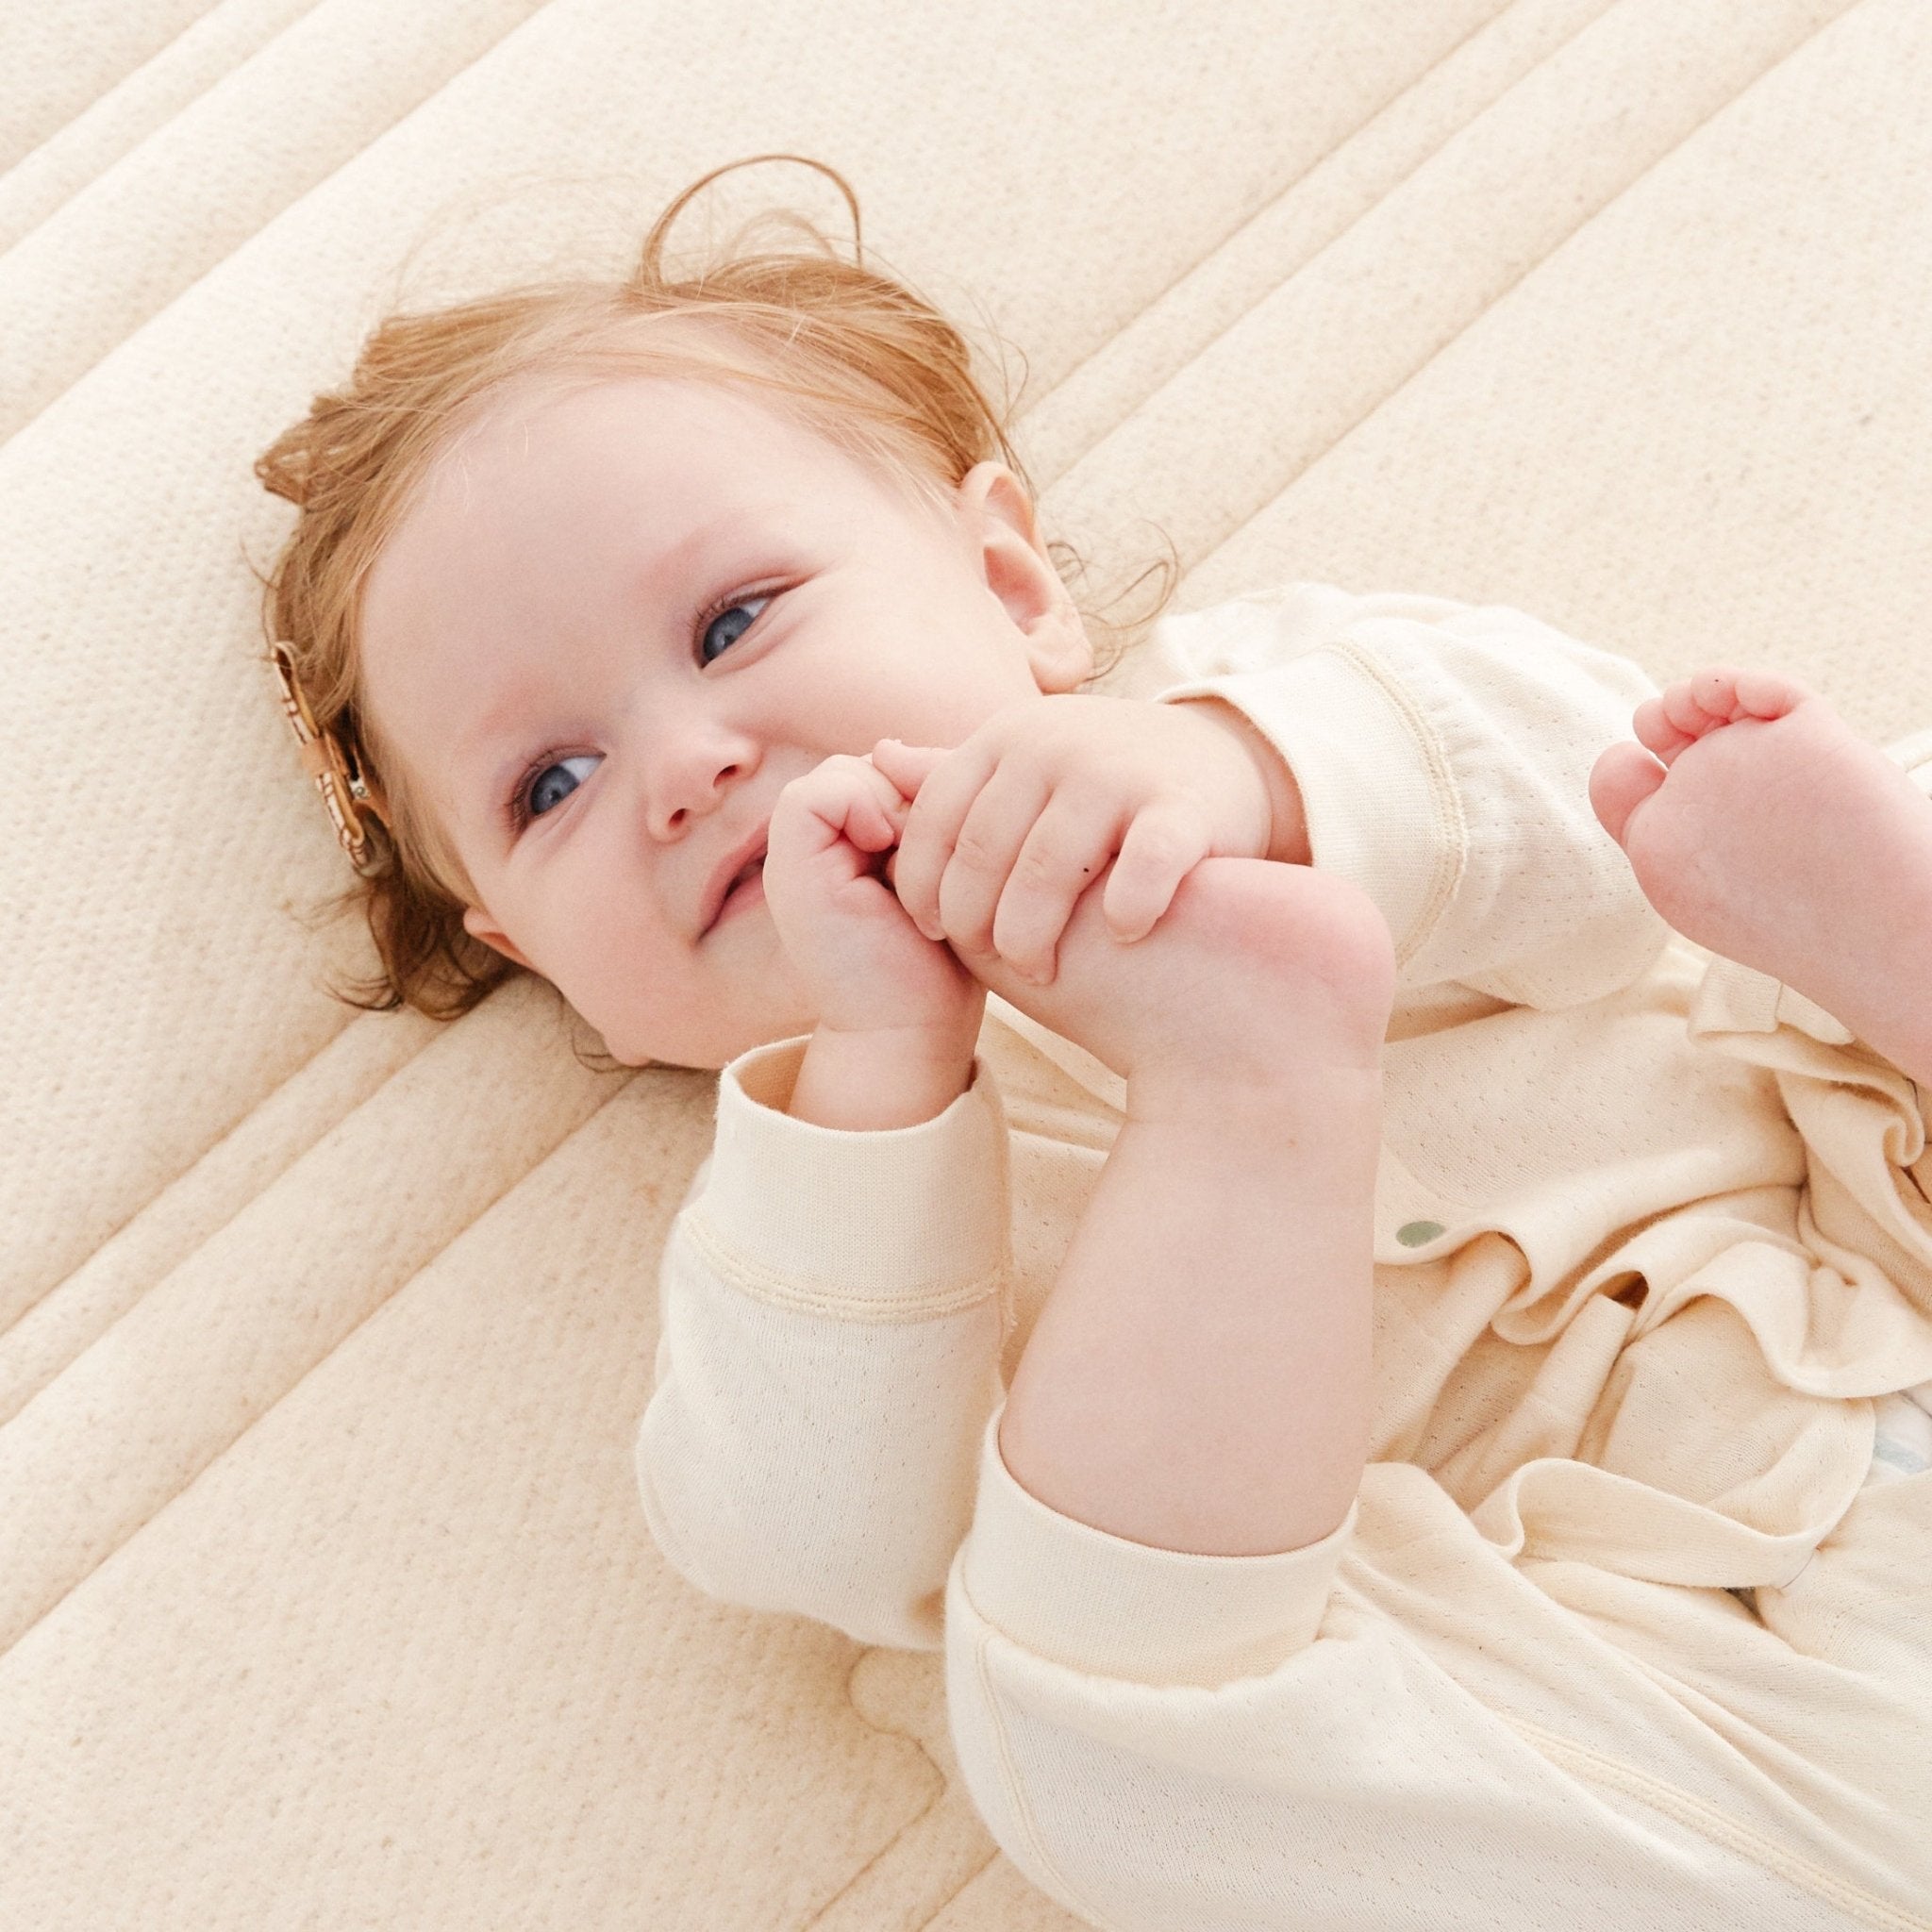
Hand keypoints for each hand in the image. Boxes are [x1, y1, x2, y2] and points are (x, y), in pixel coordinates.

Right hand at [761, 754, 983, 1126]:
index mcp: (855, 841)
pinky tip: (884, 854)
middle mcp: (820, 841)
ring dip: (893, 807)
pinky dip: (861, 810)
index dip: (930, 790)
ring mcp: (798, 851)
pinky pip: (820, 792)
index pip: (893, 767)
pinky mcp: (789, 863)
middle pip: (873, 763)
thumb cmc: (943, 959)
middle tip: (933, 855)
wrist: (912, 1028)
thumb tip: (897, 748)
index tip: (955, 847)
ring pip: (848, 771)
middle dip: (916, 795)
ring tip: (908, 861)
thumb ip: (929, 807)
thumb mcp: (947, 865)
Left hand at [873, 694, 1290, 983]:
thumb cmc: (1102, 781)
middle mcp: (1054, 746)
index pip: (936, 820)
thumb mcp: (1026, 763)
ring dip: (1035, 934)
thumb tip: (877, 760)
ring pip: (1050, 870)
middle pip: (986, 852)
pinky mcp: (1183, 808)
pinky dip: (1126, 910)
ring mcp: (1119, 773)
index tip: (933, 934)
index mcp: (1006, 738)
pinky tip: (1120, 936)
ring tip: (1042, 972)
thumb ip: (953, 772)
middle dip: (976, 921)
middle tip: (991, 965)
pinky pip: (1143, 870)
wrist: (1224, 759)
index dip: (923, 885)